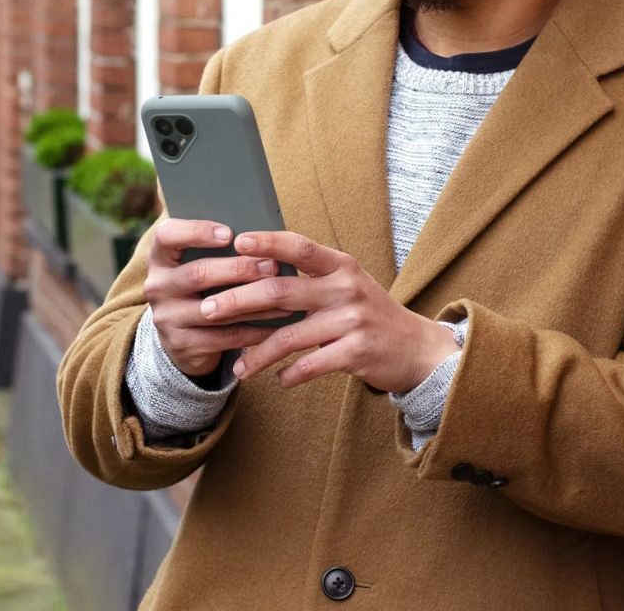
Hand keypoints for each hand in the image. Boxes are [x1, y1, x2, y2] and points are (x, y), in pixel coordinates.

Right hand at [142, 218, 289, 377]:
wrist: (183, 337)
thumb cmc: (203, 285)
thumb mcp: (199, 262)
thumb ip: (219, 248)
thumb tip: (263, 234)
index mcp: (161, 257)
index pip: (167, 236)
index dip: (196, 232)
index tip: (229, 233)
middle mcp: (157, 286)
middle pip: (197, 274)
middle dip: (239, 269)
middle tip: (271, 265)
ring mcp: (167, 318)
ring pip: (215, 308)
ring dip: (253, 301)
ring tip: (282, 294)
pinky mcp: (183, 345)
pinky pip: (225, 337)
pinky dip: (254, 330)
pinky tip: (278, 325)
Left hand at [197, 231, 460, 392]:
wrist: (417, 348)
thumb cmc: (370, 314)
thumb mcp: (347, 285)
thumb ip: (312, 278)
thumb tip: (257, 270)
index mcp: (341, 265)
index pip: (299, 245)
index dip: (266, 242)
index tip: (235, 242)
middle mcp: (345, 287)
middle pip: (280, 290)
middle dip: (238, 300)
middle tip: (206, 309)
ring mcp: (352, 320)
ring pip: (289, 335)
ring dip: (257, 352)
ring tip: (238, 367)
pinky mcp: (356, 352)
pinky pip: (311, 364)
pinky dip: (289, 374)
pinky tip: (276, 380)